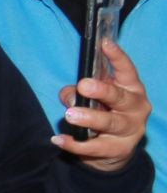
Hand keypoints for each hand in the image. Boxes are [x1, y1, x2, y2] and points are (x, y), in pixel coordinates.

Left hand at [57, 38, 150, 171]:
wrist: (114, 149)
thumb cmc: (103, 112)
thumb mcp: (92, 98)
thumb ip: (77, 93)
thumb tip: (70, 96)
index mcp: (131, 89)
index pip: (127, 71)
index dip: (117, 56)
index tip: (104, 43)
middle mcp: (135, 108)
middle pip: (120, 98)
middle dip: (103, 91)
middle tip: (84, 86)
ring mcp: (130, 130)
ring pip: (111, 123)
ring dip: (89, 118)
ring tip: (70, 115)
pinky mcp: (118, 149)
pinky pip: (94, 147)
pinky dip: (74, 144)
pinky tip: (58, 139)